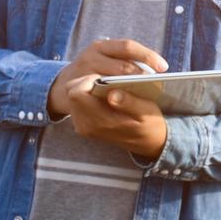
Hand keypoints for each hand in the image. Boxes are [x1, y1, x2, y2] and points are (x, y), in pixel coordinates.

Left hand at [46, 39, 169, 159]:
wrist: (146, 142)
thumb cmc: (149, 123)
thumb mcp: (147, 112)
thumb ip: (130, 103)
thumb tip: (112, 94)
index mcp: (101, 122)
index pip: (77, 93)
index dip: (89, 79)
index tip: (106, 77)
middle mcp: (87, 125)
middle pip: (71, 91)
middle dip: (86, 81)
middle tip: (106, 80)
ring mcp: (82, 125)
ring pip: (72, 95)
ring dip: (86, 87)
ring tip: (106, 86)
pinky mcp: (82, 123)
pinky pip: (76, 101)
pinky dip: (87, 94)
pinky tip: (103, 94)